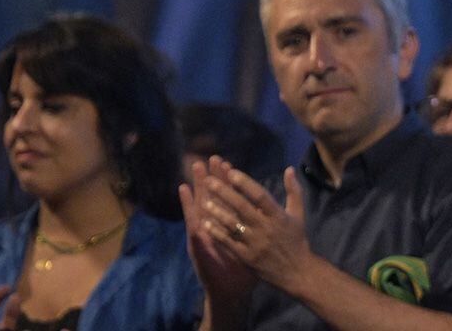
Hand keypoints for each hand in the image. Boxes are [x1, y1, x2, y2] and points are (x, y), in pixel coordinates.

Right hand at [180, 160, 255, 311]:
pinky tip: (183, 190)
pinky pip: (192, 220)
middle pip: (216, 197)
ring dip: (198, 184)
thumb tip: (267, 213)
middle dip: (215, 177)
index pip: (232, 199)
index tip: (230, 164)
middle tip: (213, 157)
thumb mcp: (253, 248)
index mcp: (233, 226)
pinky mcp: (198, 241)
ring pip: (202, 203)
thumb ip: (258, 230)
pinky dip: (187, 204)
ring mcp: (207, 232)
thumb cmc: (243, 272)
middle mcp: (218, 226)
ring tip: (195, 165)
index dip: (231, 182)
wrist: (230, 293)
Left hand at [197, 158, 311, 291]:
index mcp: (279, 216)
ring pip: (233, 226)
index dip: (245, 183)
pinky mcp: (247, 258)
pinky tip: (205, 223)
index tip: (231, 172)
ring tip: (204, 200)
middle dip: (225, 193)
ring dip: (217, 212)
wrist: (297, 273)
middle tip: (209, 180)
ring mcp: (256, 245)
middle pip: (243, 208)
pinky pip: (229, 243)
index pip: (260, 196)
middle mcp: (267, 229)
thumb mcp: (299, 215)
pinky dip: (217, 232)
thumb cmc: (296, 240)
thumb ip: (294, 191)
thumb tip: (289, 168)